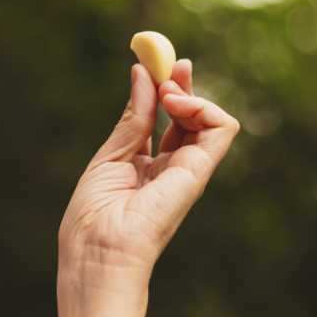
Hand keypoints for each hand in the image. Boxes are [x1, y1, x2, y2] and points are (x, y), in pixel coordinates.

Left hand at [57, 60, 239, 301]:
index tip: (156, 66)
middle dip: (183, 85)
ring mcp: (188, 171)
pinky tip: (177, 105)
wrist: (98, 251)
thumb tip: (142, 75)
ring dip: (191, 94)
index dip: (166, 91)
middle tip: (171, 65)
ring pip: (213, 119)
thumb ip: (134, 117)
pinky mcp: (199, 173)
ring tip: (167, 94)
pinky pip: (223, 129)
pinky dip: (204, 106)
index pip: (168, 120)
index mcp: (147, 166)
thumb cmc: (94, 216)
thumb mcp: (111, 155)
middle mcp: (171, 168)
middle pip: (191, 116)